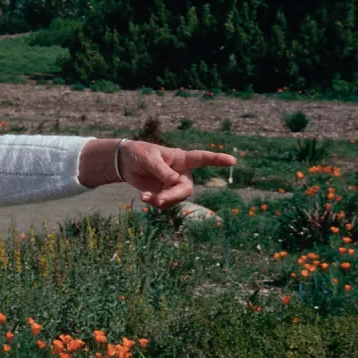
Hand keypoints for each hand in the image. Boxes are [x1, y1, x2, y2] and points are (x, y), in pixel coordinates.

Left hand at [120, 140, 236, 208]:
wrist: (125, 163)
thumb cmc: (139, 154)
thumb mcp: (148, 159)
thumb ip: (162, 170)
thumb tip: (175, 181)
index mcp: (181, 158)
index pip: (202, 158)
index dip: (217, 160)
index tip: (233, 161)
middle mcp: (181, 172)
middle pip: (187, 188)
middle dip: (174, 196)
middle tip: (159, 200)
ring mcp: (173, 185)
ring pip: (177, 198)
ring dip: (163, 201)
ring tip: (145, 197)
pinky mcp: (165, 193)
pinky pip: (166, 203)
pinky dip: (156, 203)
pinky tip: (144, 197)